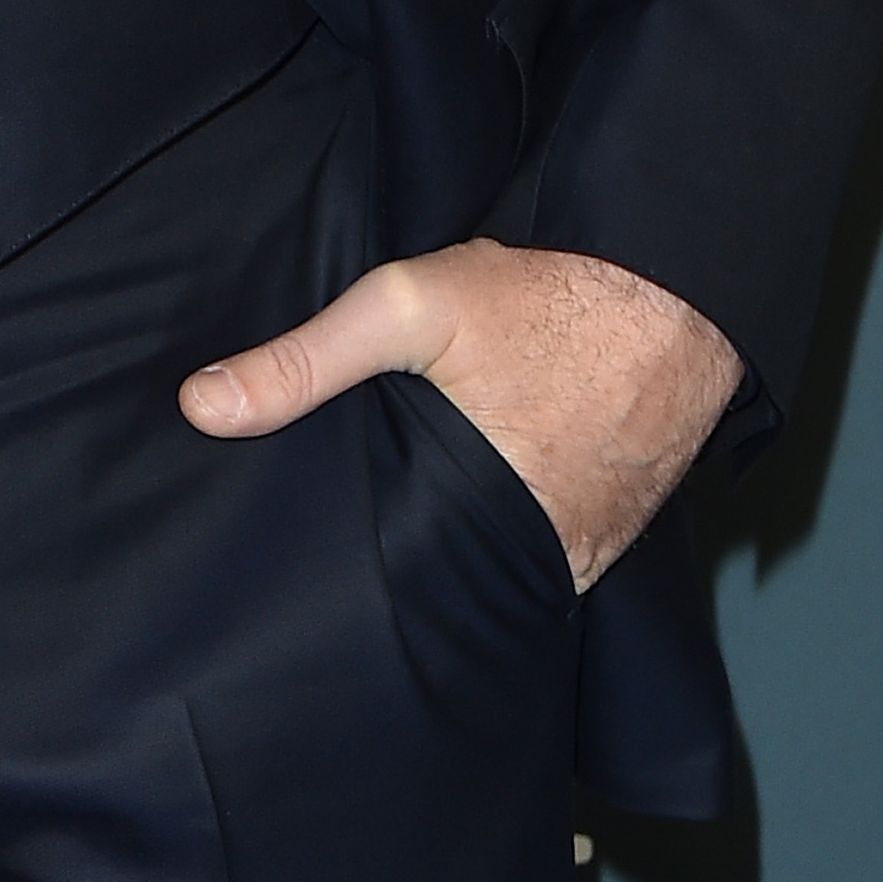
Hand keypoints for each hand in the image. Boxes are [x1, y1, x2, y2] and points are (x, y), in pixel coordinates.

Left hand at [180, 241, 739, 590]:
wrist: (680, 295)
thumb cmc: (550, 300)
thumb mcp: (410, 306)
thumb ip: (306, 360)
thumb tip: (201, 406)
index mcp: (489, 522)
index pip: (395, 584)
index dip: (348, 576)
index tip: (296, 580)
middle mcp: (547, 560)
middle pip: (444, 585)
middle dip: (396, 572)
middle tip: (341, 554)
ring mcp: (588, 556)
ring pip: (495, 578)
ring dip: (453, 559)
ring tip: (397, 542)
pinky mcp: (612, 538)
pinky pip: (544, 561)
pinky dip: (507, 545)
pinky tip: (469, 521)